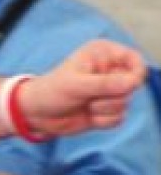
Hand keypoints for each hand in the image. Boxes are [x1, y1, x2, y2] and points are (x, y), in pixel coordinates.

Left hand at [21, 39, 145, 135]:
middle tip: (88, 95)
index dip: (135, 73)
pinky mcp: (108, 109)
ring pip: (125, 104)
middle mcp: (109, 70)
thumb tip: (133, 82)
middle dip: (110, 96)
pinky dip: (103, 120)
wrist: (38, 114)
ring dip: (103, 109)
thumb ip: (105, 83)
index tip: (127, 85)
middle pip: (132, 85)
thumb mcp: (76, 84)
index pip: (135, 59)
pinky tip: (87, 115)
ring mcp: (109, 91)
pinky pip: (119, 118)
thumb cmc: (52, 91)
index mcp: (102, 54)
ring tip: (83, 103)